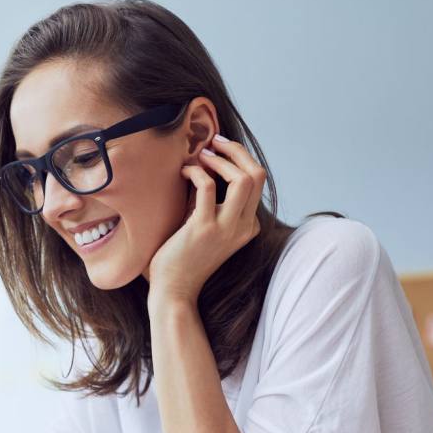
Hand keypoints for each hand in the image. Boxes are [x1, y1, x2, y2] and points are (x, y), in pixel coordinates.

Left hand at [147, 135, 264, 306]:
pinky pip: (207, 186)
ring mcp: (226, 228)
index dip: (239, 159)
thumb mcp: (208, 228)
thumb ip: (213, 203)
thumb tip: (207, 166)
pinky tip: (184, 171)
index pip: (257, 182)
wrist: (174, 290)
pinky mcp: (204, 229)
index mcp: (248, 226)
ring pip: (243, 178)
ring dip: (222, 159)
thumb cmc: (184, 258)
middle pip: (258, 175)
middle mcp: (243, 226)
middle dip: (237, 151)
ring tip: (202, 155)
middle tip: (215, 142)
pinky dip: (196, 171)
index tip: (218, 151)